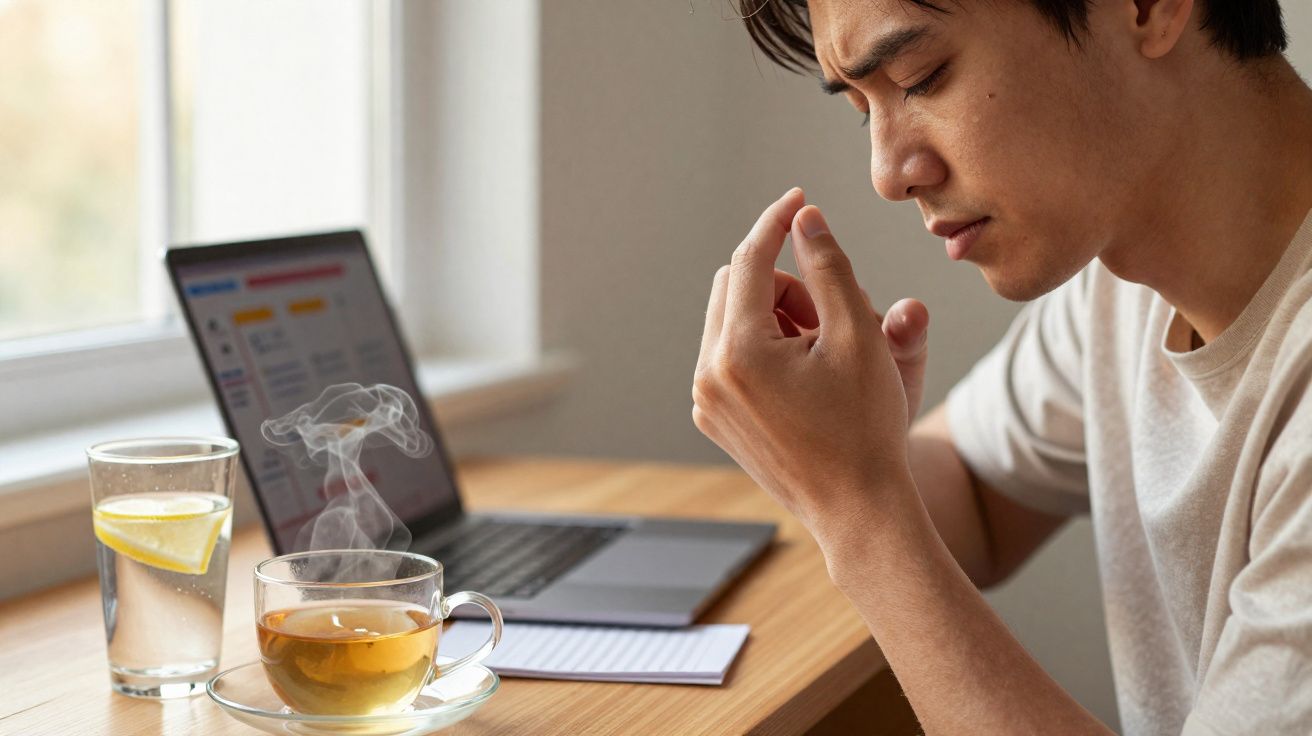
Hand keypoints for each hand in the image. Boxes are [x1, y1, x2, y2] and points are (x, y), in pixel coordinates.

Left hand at [692, 188, 925, 537]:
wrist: (857, 509)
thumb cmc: (866, 426)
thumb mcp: (857, 337)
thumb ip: (829, 267)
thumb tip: (804, 218)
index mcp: (739, 351)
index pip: (750, 260)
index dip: (778, 223)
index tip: (800, 200)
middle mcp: (709, 374)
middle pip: (736, 286)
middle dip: (783, 284)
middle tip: (830, 314)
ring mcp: (706, 400)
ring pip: (731, 321)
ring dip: (775, 317)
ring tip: (822, 351)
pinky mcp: (713, 418)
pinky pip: (728, 357)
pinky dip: (762, 349)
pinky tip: (805, 378)